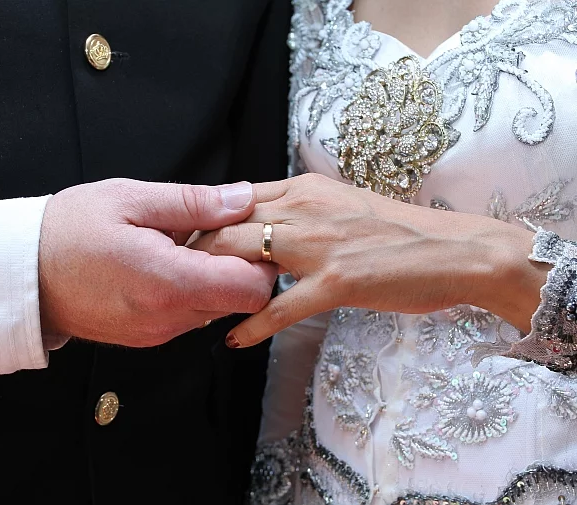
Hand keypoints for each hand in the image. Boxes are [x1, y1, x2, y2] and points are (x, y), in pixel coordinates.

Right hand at [38, 178, 276, 346]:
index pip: (251, 289)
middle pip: (239, 302)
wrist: (22, 274)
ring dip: (214, 279)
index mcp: (169, 282)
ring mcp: (158, 332)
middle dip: (240, 267)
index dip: (261, 261)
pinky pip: (190, 317)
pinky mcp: (148, 337)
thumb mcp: (129, 200)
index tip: (246, 234)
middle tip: (213, 232)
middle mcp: (168, 317)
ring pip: (216, 310)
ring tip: (183, 247)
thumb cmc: (68, 230)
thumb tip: (243, 198)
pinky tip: (166, 266)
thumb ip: (193, 202)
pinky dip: (191, 292)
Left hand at [190, 173, 545, 346]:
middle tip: (167, 278)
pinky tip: (232, 339)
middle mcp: (304, 209)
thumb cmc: (398, 231)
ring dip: (210, 284)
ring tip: (188, 306)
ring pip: (243, 257)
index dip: (200, 223)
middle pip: (226, 225)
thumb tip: (261, 219)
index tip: (176, 244)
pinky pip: (281, 307)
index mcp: (303, 189)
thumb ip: (299, 209)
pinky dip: (252, 325)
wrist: (455, 250)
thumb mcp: (340, 204)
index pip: (233, 200)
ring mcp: (319, 245)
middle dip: (191, 252)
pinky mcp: (337, 281)